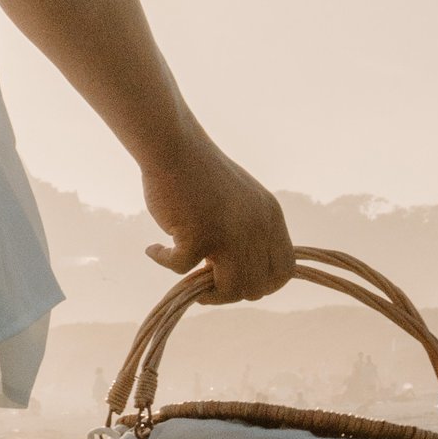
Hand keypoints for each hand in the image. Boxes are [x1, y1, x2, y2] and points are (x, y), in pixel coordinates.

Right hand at [142, 130, 294, 303]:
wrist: (174, 146)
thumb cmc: (200, 171)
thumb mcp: (241, 202)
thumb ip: (249, 232)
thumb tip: (239, 276)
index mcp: (270, 218)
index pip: (284, 272)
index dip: (263, 284)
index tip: (237, 278)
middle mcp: (256, 228)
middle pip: (256, 287)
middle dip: (229, 290)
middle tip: (204, 277)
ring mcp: (229, 234)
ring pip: (229, 290)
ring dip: (206, 292)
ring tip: (188, 278)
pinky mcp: (197, 236)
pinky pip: (181, 270)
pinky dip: (163, 260)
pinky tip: (153, 249)